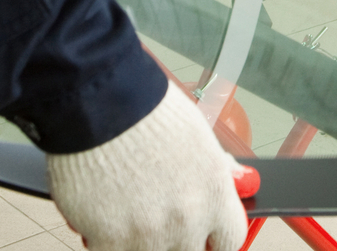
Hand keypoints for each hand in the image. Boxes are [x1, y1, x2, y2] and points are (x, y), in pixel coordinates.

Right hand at [48, 84, 249, 250]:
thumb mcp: (196, 133)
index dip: (215, 238)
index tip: (204, 235)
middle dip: (175, 237)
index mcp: (214, 192)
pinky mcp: (108, 241)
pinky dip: (103, 238)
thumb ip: (216, 168)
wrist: (97, 100)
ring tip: (126, 207)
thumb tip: (240, 180)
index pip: (231, 240)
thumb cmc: (145, 108)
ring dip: (138, 238)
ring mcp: (148, 234)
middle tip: (156, 214)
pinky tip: (101, 210)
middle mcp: (187, 219)